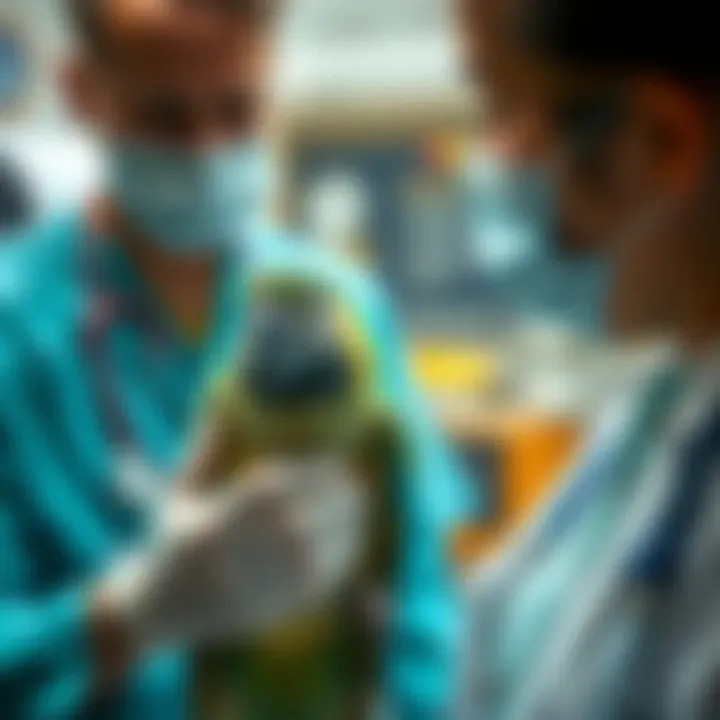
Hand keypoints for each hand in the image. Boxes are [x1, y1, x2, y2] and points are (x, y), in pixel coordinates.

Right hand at [96, 456, 368, 652]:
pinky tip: (353, 538)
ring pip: (312, 556)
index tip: (332, 460)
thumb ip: (202, 456)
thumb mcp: (179, 497)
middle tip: (355, 479)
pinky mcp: (269, 610)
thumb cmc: (172, 544)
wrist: (162, 611)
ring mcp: (253, 588)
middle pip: (298, 522)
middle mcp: (233, 559)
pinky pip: (313, 586)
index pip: (270, 492)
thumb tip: (221, 415)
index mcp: (210, 526)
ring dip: (345, 528)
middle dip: (333, 499)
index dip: (307, 473)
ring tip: (362, 504)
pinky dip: (340, 560)